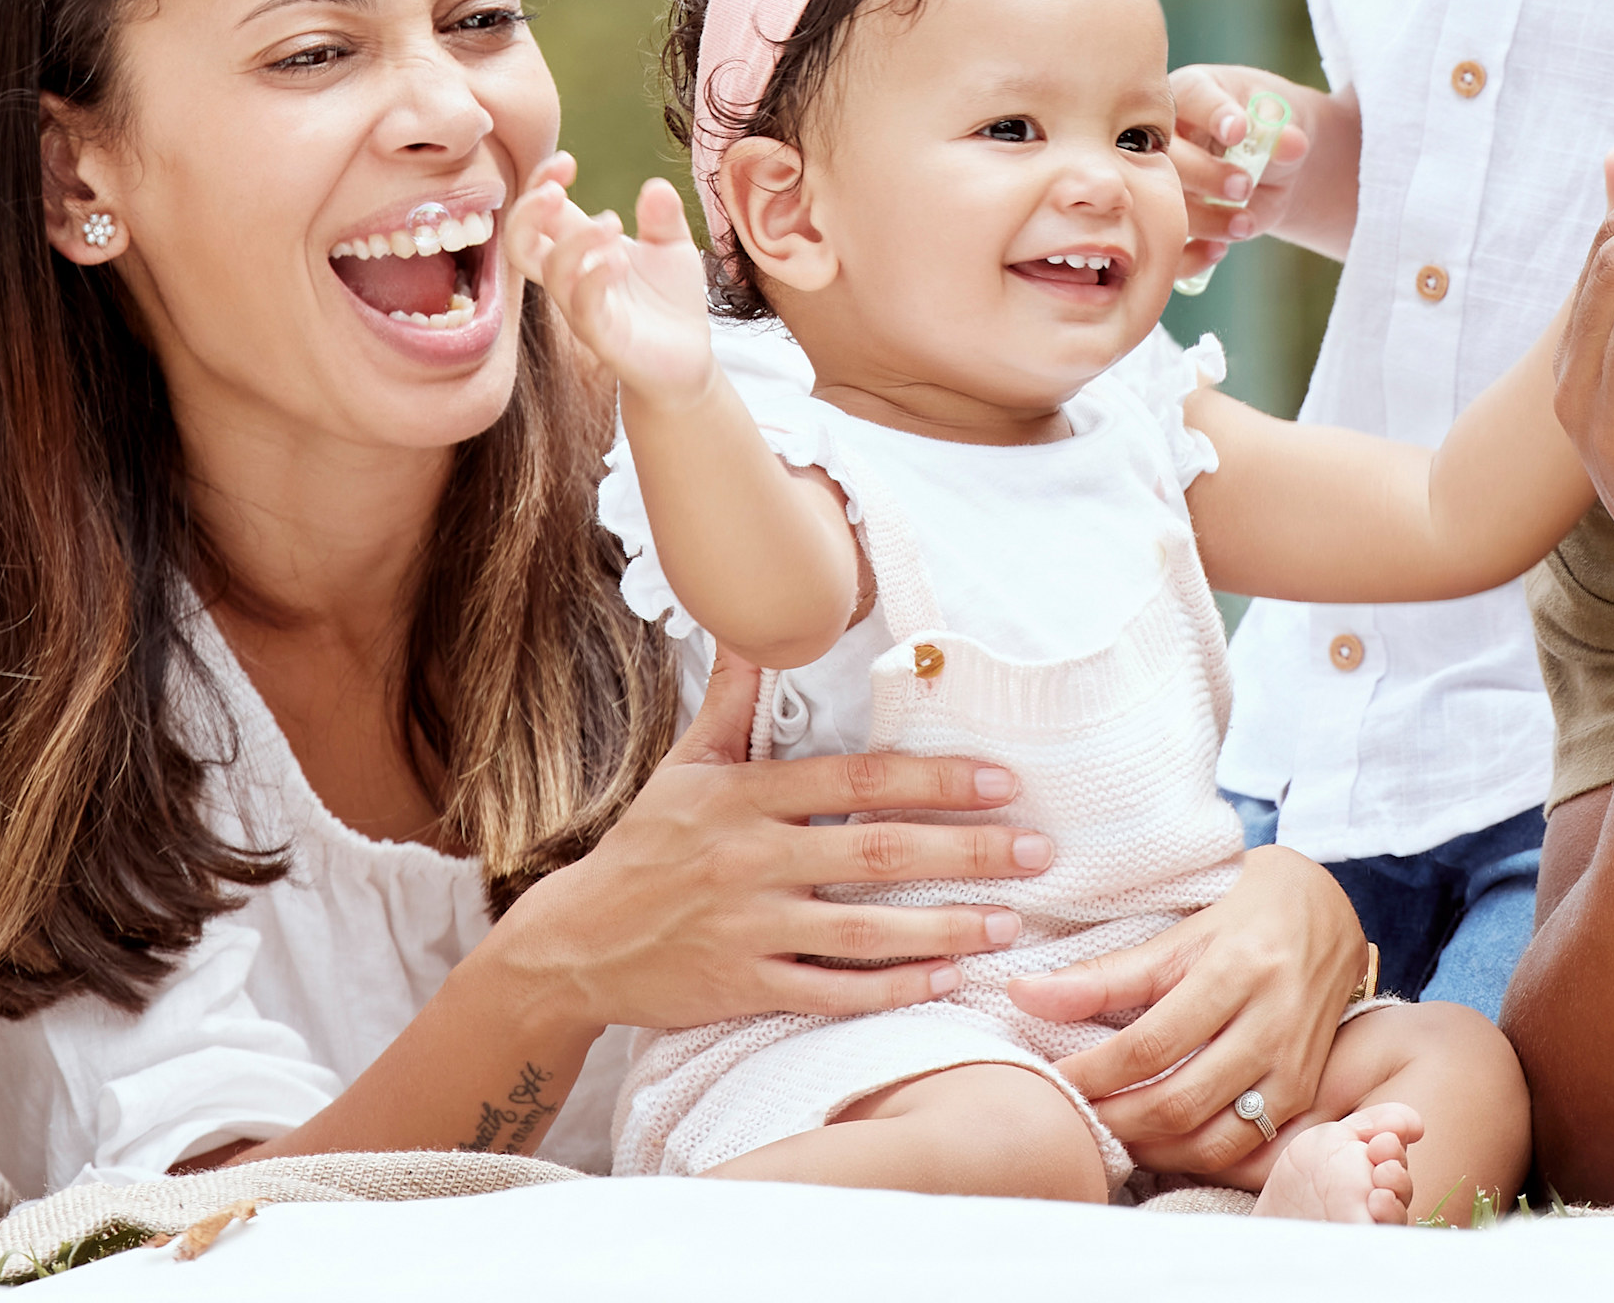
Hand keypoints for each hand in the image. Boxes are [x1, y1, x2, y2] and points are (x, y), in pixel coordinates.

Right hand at [498, 658, 1056, 1032]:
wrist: (575, 943)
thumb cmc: (644, 847)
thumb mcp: (685, 765)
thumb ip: (734, 699)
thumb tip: (761, 623)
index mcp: (743, 797)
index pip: (856, 781)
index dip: (933, 780)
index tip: (1001, 780)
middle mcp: (751, 860)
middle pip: (877, 853)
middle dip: (966, 851)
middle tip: (1037, 850)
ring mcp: (749, 928)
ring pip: (865, 929)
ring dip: (946, 927)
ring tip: (1010, 921)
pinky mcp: (745, 987)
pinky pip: (833, 990)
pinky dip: (892, 989)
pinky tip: (947, 982)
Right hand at [502, 155, 712, 406]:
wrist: (687, 360)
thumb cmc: (670, 302)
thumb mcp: (673, 248)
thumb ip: (663, 217)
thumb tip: (656, 185)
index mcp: (581, 249)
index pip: (540, 213)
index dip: (540, 183)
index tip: (567, 162)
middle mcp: (572, 277)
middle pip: (519, 244)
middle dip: (526, 212)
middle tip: (556, 191)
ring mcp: (581, 308)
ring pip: (550, 272)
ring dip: (575, 242)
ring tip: (614, 223)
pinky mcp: (602, 336)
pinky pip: (581, 306)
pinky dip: (594, 277)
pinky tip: (621, 261)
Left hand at [1021, 842, 1371, 1175]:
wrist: (1330, 909)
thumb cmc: (1245, 907)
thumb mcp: (1179, 928)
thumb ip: (1107, 973)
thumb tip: (1023, 996)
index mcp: (1238, 970)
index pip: (1151, 1045)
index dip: (1092, 1072)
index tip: (1049, 1078)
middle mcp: (1274, 1023)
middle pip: (1180, 1102)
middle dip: (1114, 1119)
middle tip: (1070, 1115)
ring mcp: (1297, 1065)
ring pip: (1214, 1139)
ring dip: (1151, 1149)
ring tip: (1107, 1131)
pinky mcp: (1307, 1092)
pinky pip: (1246, 1149)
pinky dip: (1195, 1157)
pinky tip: (1158, 1143)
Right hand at [1168, 67, 1315, 276]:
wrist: (1272, 165)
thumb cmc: (1270, 128)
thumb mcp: (1283, 122)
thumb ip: (1284, 132)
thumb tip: (1291, 142)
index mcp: (1192, 92)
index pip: (1194, 95)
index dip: (1212, 113)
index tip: (1238, 131)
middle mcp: (1164, 134)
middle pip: (1167, 153)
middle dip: (1205, 173)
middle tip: (1244, 185)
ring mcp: (1160, 180)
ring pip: (1164, 202)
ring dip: (1205, 218)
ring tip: (1244, 222)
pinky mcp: (1167, 220)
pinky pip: (1165, 243)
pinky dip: (1189, 255)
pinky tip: (1219, 250)